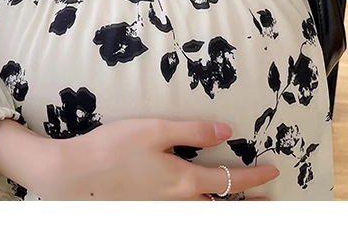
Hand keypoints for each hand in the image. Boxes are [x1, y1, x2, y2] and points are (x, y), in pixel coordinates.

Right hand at [33, 118, 280, 200]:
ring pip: (204, 217)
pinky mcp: (147, 214)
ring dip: (228, 212)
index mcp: (183, 181)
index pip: (229, 182)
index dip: (254, 177)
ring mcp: (163, 213)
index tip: (273, 170)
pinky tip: (199, 206)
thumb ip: (192, 131)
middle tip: (270, 204)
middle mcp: (178, 204)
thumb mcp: (155, 129)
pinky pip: (183, 216)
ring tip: (244, 208)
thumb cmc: (114, 148)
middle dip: (249, 206)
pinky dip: (201, 213)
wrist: (74, 176)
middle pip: (223, 210)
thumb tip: (226, 131)